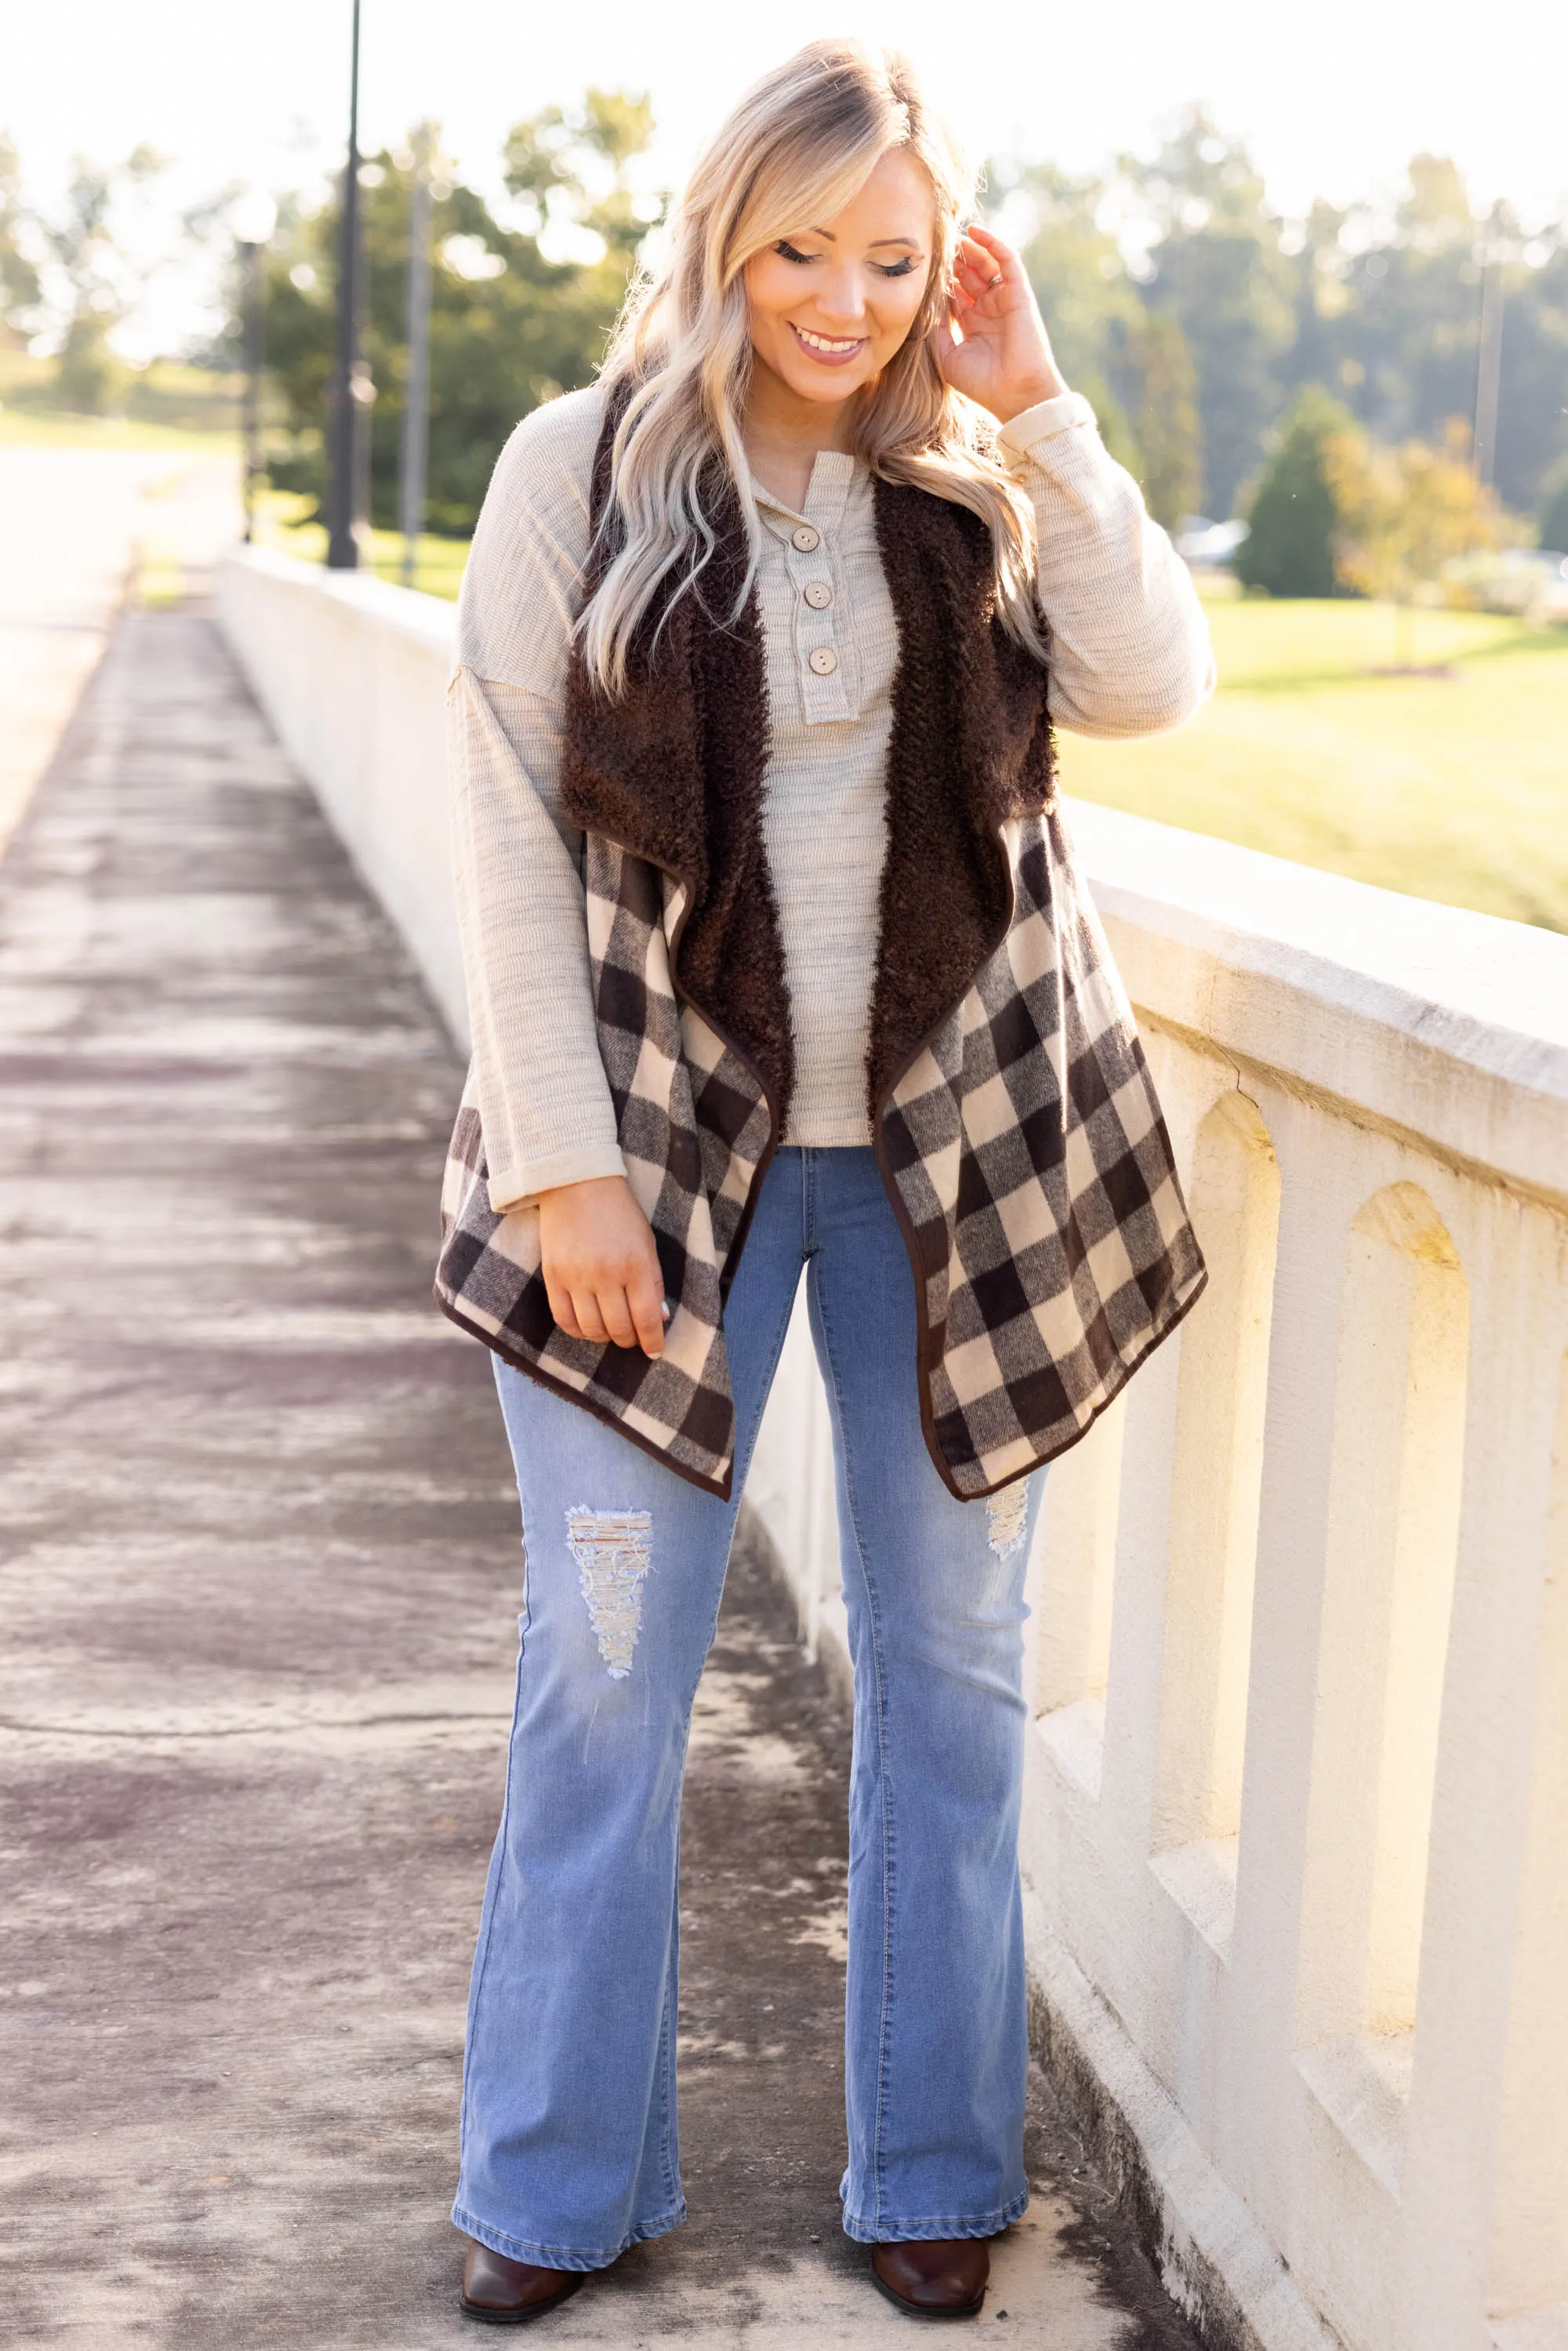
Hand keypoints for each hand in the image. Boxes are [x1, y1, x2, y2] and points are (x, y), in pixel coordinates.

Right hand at [538, 1175, 666, 1357]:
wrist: (577, 1183)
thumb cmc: (619, 1212)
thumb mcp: (647, 1242)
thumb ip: (654, 1281)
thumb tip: (659, 1318)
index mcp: (635, 1265)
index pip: (647, 1318)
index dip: (653, 1341)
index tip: (655, 1351)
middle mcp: (606, 1275)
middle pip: (619, 1328)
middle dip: (629, 1340)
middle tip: (632, 1337)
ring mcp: (576, 1277)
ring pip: (591, 1329)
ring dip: (604, 1337)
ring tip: (611, 1330)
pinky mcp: (553, 1277)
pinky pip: (564, 1319)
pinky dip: (578, 1331)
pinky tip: (587, 1327)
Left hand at [933, 223, 1067, 424]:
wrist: (1015, 393)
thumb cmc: (982, 383)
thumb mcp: (947, 356)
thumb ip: (936, 329)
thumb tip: (926, 302)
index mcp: (973, 324)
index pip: (955, 292)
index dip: (941, 278)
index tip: (924, 266)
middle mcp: (989, 310)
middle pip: (969, 275)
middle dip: (954, 260)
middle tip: (937, 245)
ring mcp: (1004, 300)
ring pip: (986, 264)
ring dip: (970, 249)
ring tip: (953, 237)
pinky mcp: (1019, 293)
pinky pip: (1007, 260)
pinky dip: (993, 243)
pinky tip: (975, 232)